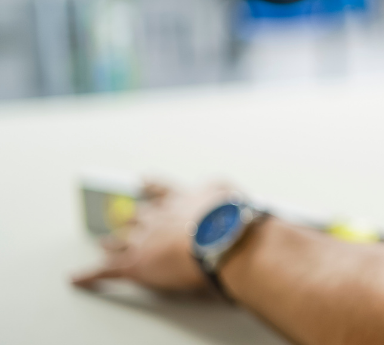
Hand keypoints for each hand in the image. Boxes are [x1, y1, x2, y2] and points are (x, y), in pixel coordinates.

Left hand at [72, 181, 235, 292]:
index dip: (151, 186)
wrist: (218, 240)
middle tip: (123, 220)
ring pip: (118, 242)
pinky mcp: (132, 265)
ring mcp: (142, 241)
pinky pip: (104, 271)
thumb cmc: (227, 220)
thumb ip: (222, 192)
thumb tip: (226, 194)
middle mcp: (157, 217)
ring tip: (103, 244)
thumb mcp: (230, 194)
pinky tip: (77, 278)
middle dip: (130, 221)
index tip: (142, 181)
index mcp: (180, 200)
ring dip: (110, 244)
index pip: (161, 189)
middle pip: (136, 218)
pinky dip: (88, 276)